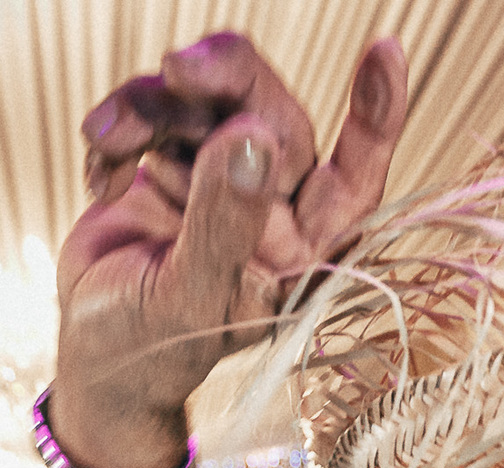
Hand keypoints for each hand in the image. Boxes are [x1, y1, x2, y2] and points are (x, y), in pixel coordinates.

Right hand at [54, 32, 407, 467]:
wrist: (91, 348)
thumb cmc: (149, 348)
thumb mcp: (188, 299)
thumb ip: (223, 225)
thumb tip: (255, 141)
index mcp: (301, 257)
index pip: (354, 181)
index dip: (374, 119)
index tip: (384, 55)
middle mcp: (275, 216)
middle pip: (276, 117)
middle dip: (227, 81)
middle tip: (176, 69)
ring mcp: (226, 184)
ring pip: (214, 103)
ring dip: (155, 104)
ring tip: (109, 135)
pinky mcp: (176, 164)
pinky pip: (160, 110)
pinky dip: (122, 125)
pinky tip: (100, 168)